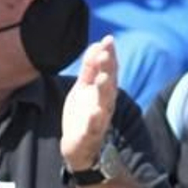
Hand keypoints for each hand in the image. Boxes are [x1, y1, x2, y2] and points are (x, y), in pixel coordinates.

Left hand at [60, 36, 118, 170]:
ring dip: (104, 90)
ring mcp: (99, 119)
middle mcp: (105, 103)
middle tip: (105, 54)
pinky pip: (94, 127)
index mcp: (103, 90)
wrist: (77, 146)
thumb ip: (90, 68)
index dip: (109, 55)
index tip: (108, 40)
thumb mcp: (84, 88)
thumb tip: (97, 44)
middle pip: (109, 83)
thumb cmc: (83, 114)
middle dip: (108, 69)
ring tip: (102, 77)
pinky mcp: (90, 135)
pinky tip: (94, 112)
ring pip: (105, 103)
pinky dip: (94, 120)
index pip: (108, 70)